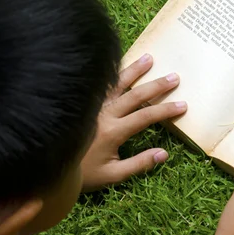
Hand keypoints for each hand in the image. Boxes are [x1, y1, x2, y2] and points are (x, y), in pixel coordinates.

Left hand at [80, 54, 186, 191]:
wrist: (51, 163)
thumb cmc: (83, 173)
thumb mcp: (113, 175)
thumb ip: (139, 164)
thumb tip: (163, 154)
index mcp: (114, 131)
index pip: (146, 116)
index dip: (166, 110)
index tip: (182, 105)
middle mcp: (104, 114)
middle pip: (136, 95)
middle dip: (157, 86)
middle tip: (174, 77)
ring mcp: (93, 106)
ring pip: (117, 84)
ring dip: (134, 70)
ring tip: (149, 58)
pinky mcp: (84, 103)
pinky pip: (101, 85)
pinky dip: (112, 73)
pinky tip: (118, 64)